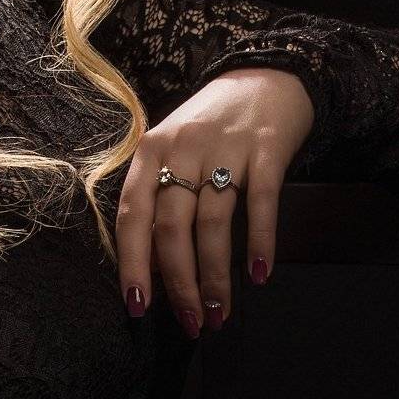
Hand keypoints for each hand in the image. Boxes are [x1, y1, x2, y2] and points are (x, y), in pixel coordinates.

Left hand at [115, 67, 314, 335]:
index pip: (131, 214)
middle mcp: (183, 147)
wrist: (266, 75)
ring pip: (213, 223)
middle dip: (178, 283)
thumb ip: (159, 196)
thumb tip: (154, 268)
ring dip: (215, 276)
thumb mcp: (172, 147)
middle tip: (189, 322)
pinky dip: (260, 243)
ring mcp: (226, 148)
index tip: (138, 306)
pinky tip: (260, 275)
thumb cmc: (211, 123)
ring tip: (219, 312)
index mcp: (151, 149)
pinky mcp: (267, 149)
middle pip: (172, 227)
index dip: (133, 264)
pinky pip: (260, 203)